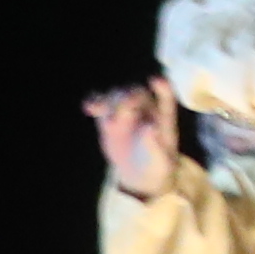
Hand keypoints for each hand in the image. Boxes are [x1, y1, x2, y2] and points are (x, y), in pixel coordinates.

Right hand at [86, 78, 177, 199]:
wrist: (141, 173)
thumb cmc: (158, 164)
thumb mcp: (162, 160)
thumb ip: (155, 144)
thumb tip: (149, 128)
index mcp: (164, 117)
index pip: (166, 96)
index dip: (162, 87)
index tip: (155, 81)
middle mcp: (145, 110)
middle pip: (137, 94)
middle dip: (129, 96)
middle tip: (122, 104)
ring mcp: (126, 114)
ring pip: (117, 98)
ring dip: (109, 99)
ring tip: (100, 108)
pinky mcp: (109, 121)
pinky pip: (101, 109)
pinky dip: (95, 104)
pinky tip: (88, 106)